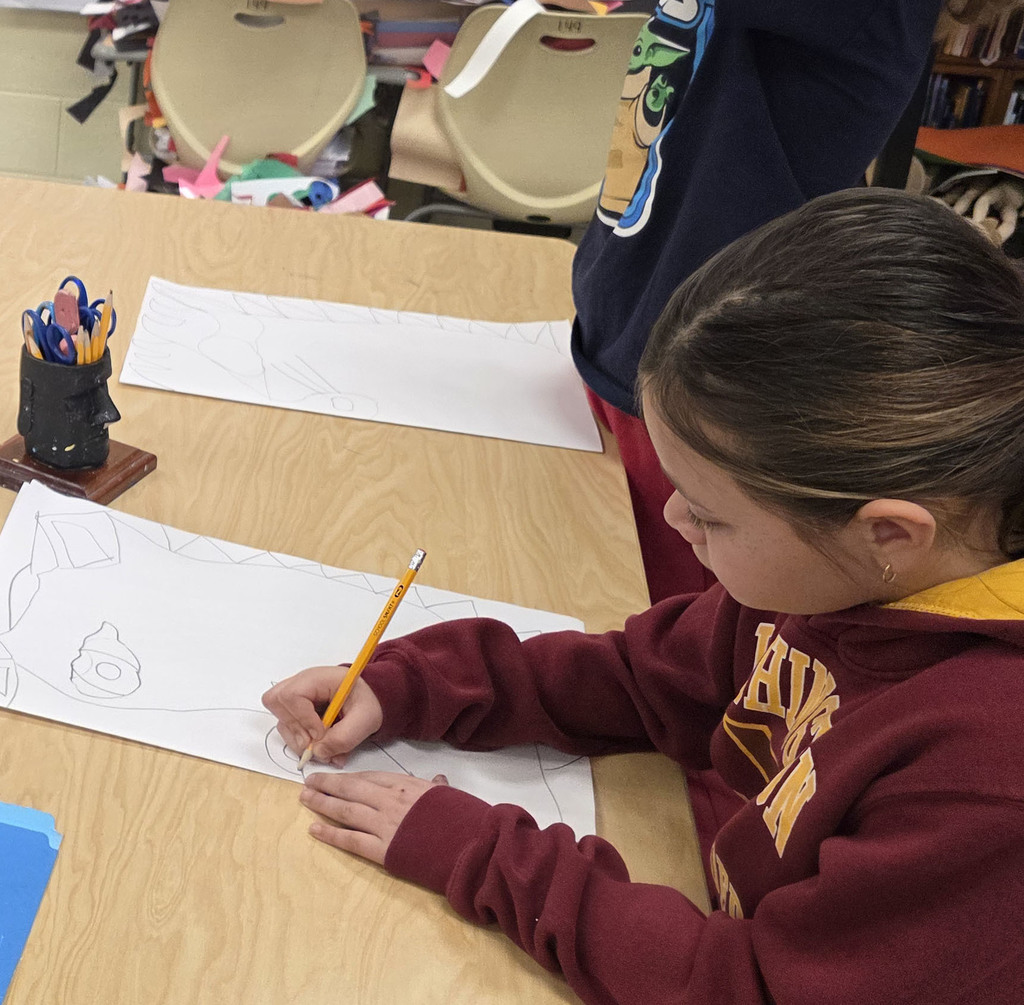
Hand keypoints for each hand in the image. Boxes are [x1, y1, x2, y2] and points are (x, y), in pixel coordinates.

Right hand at [261, 667, 382, 766]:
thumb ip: (343, 738)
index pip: (292, 694)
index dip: (302, 718)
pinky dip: (300, 742)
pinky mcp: (296, 711)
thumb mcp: (365, 720)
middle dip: (295, 729)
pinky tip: (321, 746)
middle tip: (316, 742)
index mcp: (319, 678)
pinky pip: (287, 729)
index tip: (320, 733)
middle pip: (276, 703)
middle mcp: (302, 684)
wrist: (370, 701)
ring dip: (298, 740)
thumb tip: (318, 752)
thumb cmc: (368, 702)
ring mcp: (296, 697)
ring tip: (324, 748)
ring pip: (280, 720)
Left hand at [300, 770, 448, 864]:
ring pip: (346, 811)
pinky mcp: (382, 849)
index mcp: (406, 785)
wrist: (469, 844)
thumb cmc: (462, 817)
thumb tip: (436, 778)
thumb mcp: (449, 794)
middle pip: (352, 789)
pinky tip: (314, 829)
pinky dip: (331, 834)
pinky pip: (351, 840)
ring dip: (323, 804)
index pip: (370, 777)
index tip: (335, 776)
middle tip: (308, 782)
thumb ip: (436, 786)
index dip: (350, 777)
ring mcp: (384, 824)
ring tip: (305, 799)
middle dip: (328, 784)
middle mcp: (390, 800)